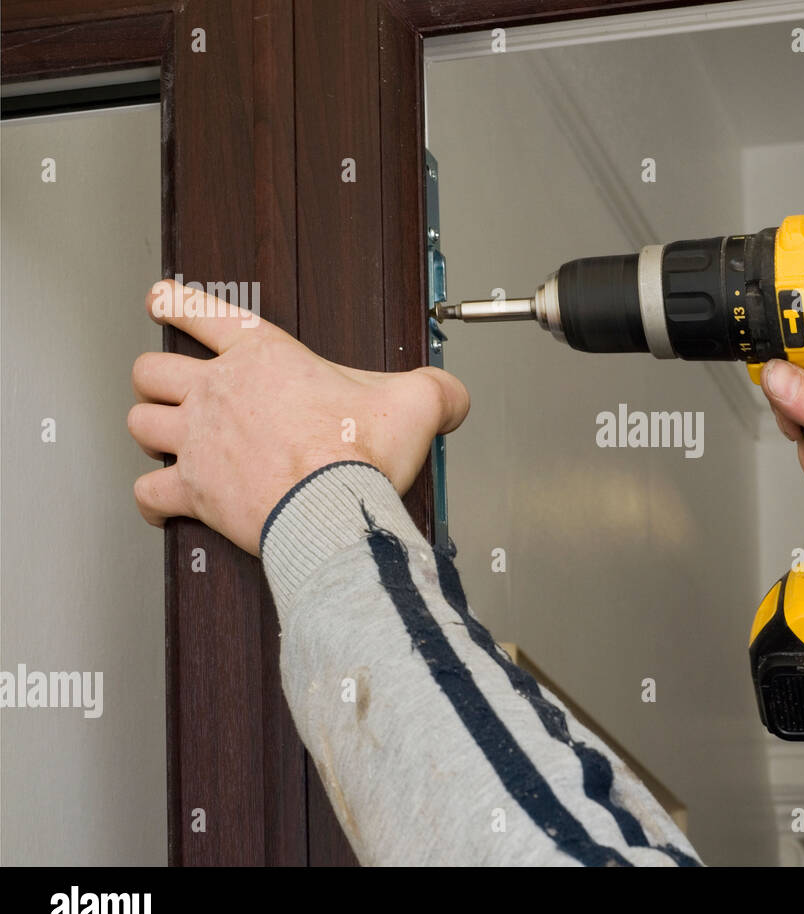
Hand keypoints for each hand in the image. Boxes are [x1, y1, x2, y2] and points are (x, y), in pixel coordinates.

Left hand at [128, 279, 468, 554]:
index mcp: (263, 357)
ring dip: (150, 428)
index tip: (162, 300)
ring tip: (166, 437)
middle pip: (151, 369)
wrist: (334, 511)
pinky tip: (162, 499)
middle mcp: (219, 393)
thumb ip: (436, 389)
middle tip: (172, 386)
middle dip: (156, 377)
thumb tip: (453, 396)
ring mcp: (199, 442)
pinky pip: (147, 491)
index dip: (172, 301)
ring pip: (139, 422)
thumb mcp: (416, 403)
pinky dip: (150, 497)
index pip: (196, 309)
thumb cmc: (361, 455)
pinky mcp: (193, 491)